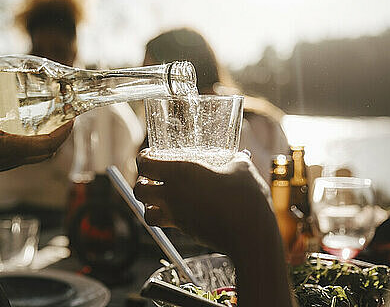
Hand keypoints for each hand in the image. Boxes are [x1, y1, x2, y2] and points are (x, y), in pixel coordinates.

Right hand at [0, 55, 72, 183]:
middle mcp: (13, 158)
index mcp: (12, 149)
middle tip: (64, 111)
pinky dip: (32, 139)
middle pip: (48, 150)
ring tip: (49, 114)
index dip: (66, 130)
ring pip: (37, 153)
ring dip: (47, 136)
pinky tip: (23, 123)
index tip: (73, 113)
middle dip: (61, 132)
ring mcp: (4, 162)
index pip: (51, 144)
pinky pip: (23, 152)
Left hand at [134, 151, 273, 255]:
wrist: (251, 234)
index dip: (143, 158)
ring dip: (148, 204)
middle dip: (141, 182)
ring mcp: (177, 216)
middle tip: (152, 177)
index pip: (145, 164)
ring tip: (160, 197)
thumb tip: (236, 157)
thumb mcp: (241, 167)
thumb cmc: (246, 197)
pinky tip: (179, 210)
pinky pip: (165, 225)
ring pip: (146, 213)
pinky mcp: (185, 231)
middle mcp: (172, 195)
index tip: (150, 154)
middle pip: (138, 190)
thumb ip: (234, 159)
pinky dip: (165, 218)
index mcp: (180, 172)